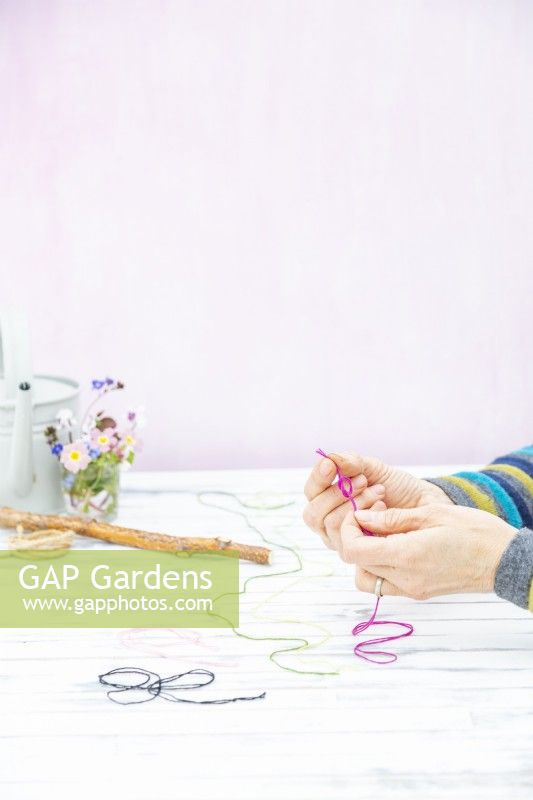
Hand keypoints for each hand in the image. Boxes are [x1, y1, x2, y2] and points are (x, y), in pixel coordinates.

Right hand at [303, 450, 451, 550]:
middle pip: (314, 514)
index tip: (331, 465)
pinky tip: (383, 510)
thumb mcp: (374, 469)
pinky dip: (365, 521)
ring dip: (355, 505)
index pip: (311, 492)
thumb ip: (352, 463)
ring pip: (331, 526)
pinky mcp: (359, 555)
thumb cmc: (396, 488)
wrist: (424, 506)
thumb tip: (331, 458)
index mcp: (328, 500)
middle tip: (364, 481)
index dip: (318, 478)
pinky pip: (349, 542)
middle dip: (337, 494)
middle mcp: (330, 523)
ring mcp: (343, 541)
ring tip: (379, 492)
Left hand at [340, 504, 515, 599]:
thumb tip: (360, 518)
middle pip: (356, 563)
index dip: (347, 529)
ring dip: (364, 555)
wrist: (503, 560)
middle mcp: (404, 579)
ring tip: (382, 532)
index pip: (353, 550)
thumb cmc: (473, 531)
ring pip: (366, 578)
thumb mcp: (430, 514)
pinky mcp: (418, 593)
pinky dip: (380, 566)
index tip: (358, 512)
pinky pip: (385, 584)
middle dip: (355, 537)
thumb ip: (390, 519)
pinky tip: (394, 545)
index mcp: (406, 556)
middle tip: (371, 515)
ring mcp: (411, 590)